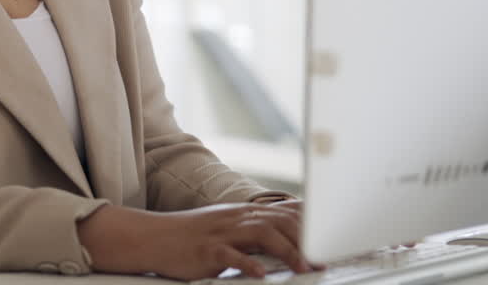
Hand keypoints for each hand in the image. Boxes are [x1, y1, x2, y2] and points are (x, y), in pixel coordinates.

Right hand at [79, 202, 313, 280]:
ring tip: (305, 269)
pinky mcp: (205, 250)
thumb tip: (287, 234)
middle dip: (308, 240)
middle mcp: (236, 218)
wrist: (152, 237)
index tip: (334, 240)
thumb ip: (255, 230)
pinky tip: (262, 275)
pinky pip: (230, 255)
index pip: (286, 211)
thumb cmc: (190, 237)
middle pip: (280, 221)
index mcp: (243, 213)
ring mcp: (221, 233)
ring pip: (262, 234)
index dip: (313, 225)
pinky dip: (249, 265)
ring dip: (288, 251)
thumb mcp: (226, 227)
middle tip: (327, 260)